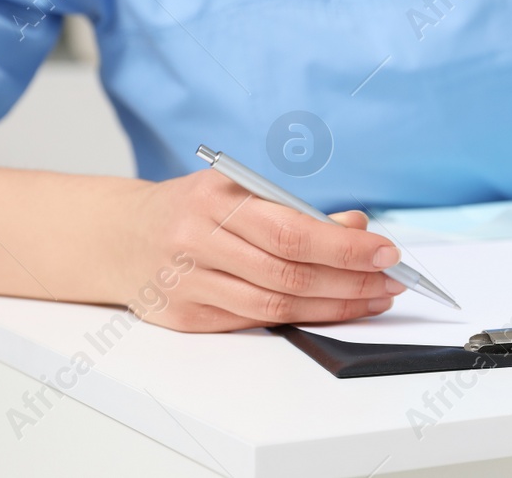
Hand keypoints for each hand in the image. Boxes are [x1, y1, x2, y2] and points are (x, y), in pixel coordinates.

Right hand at [118, 169, 403, 331]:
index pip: (292, 231)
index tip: (386, 252)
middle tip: (391, 281)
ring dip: (333, 306)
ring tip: (372, 299)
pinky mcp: (185, 317)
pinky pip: (253, 321)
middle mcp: (198, 241)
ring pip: (274, 304)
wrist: (120, 237)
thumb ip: (295, 210)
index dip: (345, 247)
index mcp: (215, 200)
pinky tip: (329, 310)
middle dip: (350, 280)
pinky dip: (298, 317)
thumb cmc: (192, 209)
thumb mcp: (238, 191)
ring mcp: (188, 283)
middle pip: (289, 272)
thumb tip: (357, 229)